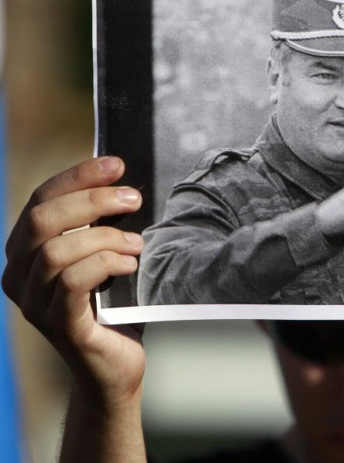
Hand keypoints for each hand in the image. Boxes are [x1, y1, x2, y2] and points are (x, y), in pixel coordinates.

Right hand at [2, 157, 145, 403]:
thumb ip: (98, 225)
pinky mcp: (59, 325)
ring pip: (57, 250)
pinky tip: (131, 265)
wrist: (116, 365)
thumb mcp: (103, 256)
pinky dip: (106, 264)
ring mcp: (35, 303)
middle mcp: (20, 276)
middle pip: (43, 220)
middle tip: (134, 199)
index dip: (78, 177)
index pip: (41, 200)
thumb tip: (121, 181)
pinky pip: (74, 282)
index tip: (117, 163)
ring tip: (138, 244)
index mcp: (26, 251)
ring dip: (106, 238)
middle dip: (93, 201)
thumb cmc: (114, 306)